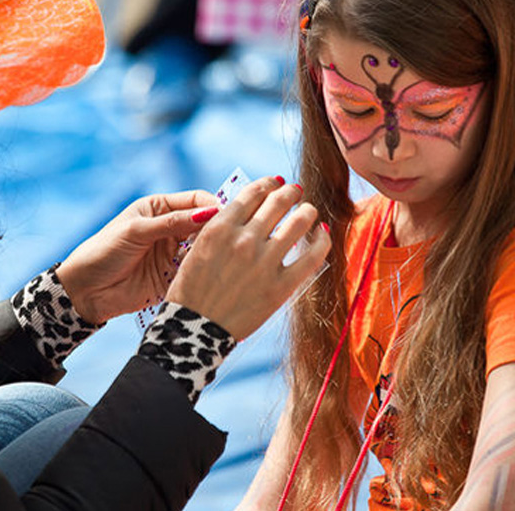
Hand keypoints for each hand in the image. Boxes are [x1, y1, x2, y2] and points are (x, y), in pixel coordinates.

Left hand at [56, 190, 218, 323]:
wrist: (85, 291)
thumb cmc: (103, 252)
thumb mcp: (136, 231)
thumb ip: (172, 223)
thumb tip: (209, 212)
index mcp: (160, 208)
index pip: (197, 200)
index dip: (214, 206)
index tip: (227, 217)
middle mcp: (170, 228)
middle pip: (205, 224)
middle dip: (218, 230)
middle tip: (229, 239)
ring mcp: (173, 253)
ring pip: (204, 249)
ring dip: (214, 252)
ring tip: (223, 257)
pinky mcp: (174, 277)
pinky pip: (196, 272)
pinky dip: (205, 272)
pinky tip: (213, 274)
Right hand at [166, 176, 330, 340]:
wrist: (194, 331)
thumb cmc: (191, 291)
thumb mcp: (196, 249)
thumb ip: (221, 228)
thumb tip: (246, 211)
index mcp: (220, 228)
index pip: (253, 193)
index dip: (268, 184)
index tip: (275, 184)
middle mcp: (244, 239)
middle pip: (279, 201)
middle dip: (291, 193)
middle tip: (296, 193)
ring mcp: (264, 262)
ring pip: (300, 220)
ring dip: (307, 211)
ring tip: (308, 212)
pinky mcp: (281, 286)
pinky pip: (312, 255)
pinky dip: (322, 239)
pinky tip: (322, 234)